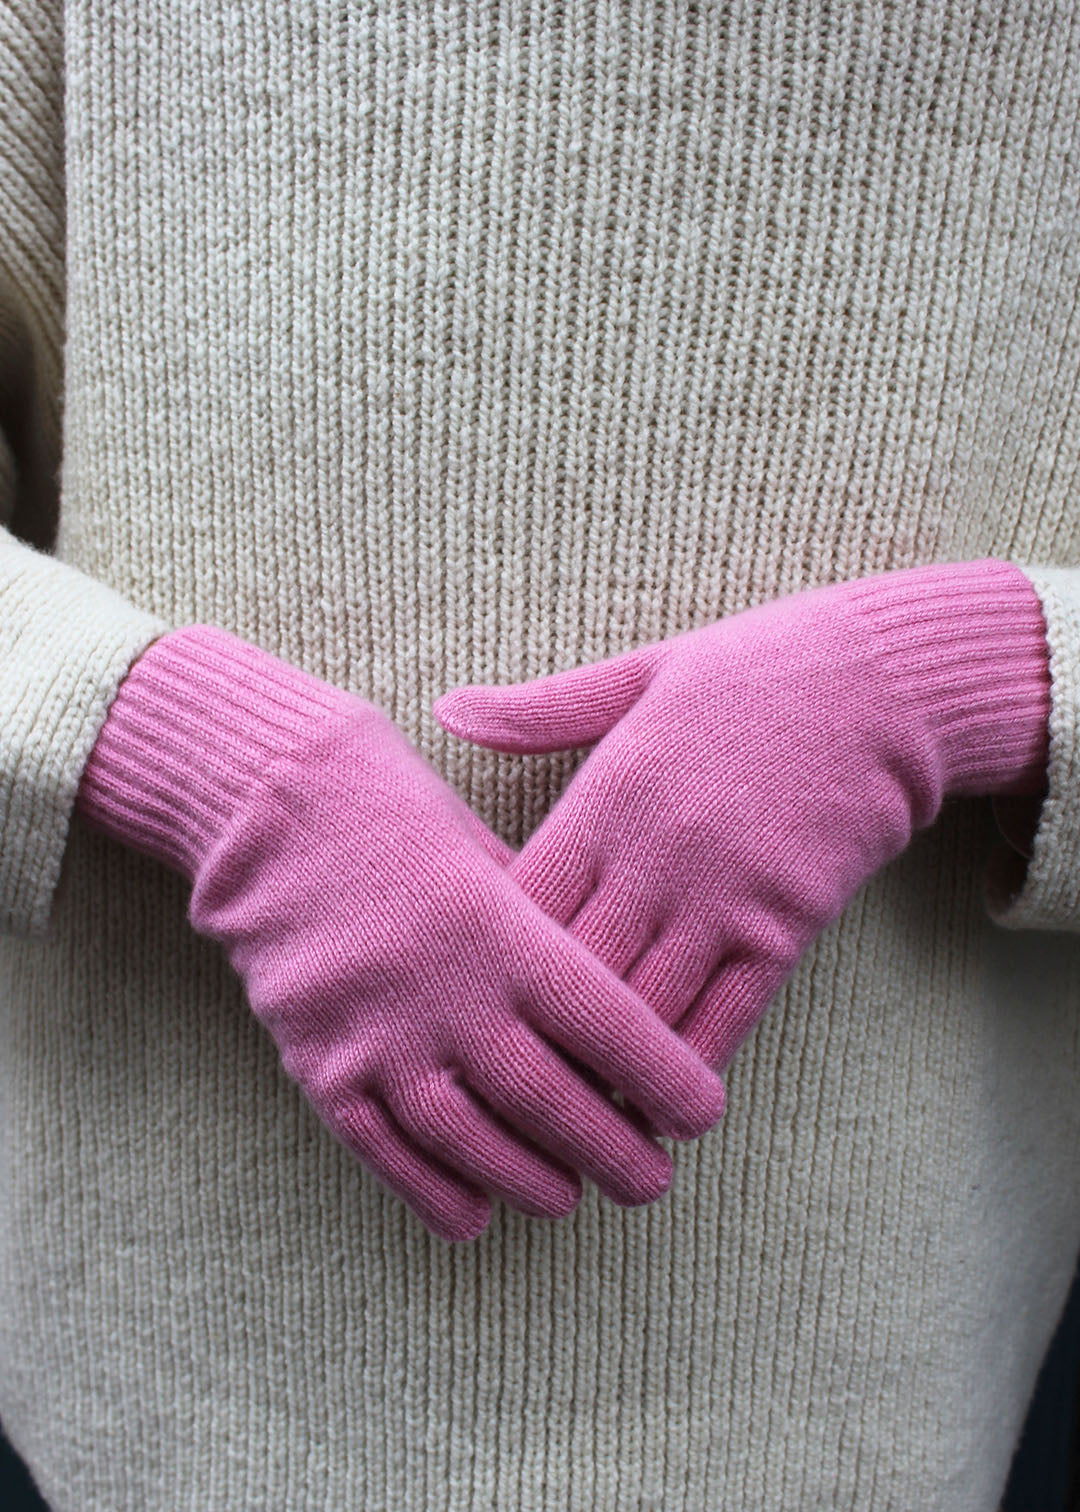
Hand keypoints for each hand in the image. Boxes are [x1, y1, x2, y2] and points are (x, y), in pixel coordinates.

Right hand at [77, 625, 725, 1240]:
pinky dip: (435, 1194)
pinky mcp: (323, 1066)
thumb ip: (546, 937)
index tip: (703, 1115)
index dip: (668, 1082)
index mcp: (505, 931)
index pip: (611, 1028)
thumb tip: (613, 1015)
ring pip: (475, 1145)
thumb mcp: (494, 861)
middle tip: (652, 1181)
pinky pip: (387, 1154)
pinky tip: (475, 1214)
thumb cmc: (405, 820)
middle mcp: (450, 992)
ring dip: (535, 1185)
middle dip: (617, 1155)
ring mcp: (381, 1036)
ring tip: (569, 1197)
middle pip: (554, 1103)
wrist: (276, 809)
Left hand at [434, 560, 1050, 1070]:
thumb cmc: (750, 672)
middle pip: (572, 970)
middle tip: (495, 1086)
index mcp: (608, 794)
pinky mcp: (785, 924)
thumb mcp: (637, 676)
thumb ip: (541, 710)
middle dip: (532, 1033)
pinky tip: (658, 1107)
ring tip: (563, 1123)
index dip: (487, 955)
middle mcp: (654, 854)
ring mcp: (721, 895)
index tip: (460, 995)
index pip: (523, 897)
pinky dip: (686, 1068)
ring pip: (642, 1010)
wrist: (880, 680)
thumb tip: (446, 709)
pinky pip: (725, 1016)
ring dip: (602, 1071)